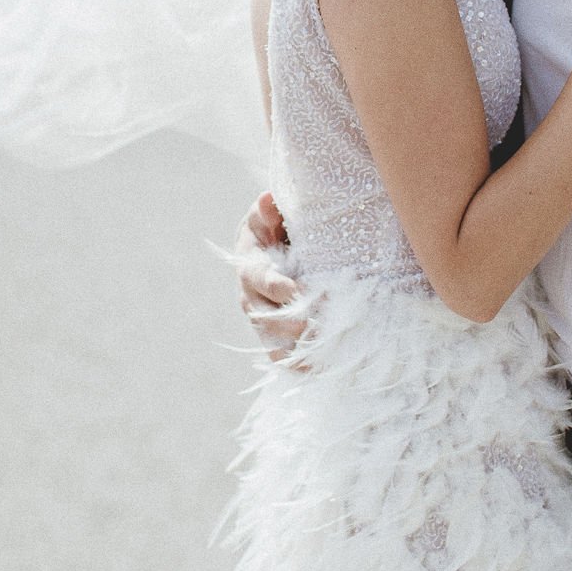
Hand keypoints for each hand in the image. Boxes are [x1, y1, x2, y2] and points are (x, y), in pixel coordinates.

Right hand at [233, 190, 306, 360]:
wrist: (277, 244)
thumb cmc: (277, 223)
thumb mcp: (271, 213)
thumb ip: (269, 209)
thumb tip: (267, 200)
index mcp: (249, 264)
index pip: (259, 280)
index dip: (277, 288)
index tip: (297, 293)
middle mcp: (251, 296)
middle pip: (265, 317)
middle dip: (291, 323)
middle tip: (319, 326)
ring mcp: (261, 319)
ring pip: (272, 341)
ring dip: (295, 349)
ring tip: (322, 356)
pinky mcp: (274, 335)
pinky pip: (281, 355)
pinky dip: (297, 364)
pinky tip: (319, 370)